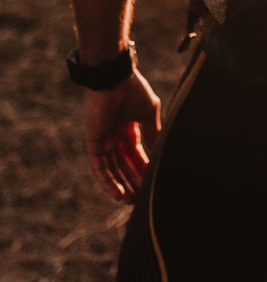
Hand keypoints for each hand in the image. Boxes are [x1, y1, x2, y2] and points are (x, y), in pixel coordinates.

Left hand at [84, 69, 161, 202]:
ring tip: (130, 201)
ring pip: (112, 170)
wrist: (115, 79)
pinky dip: (108, 181)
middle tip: (141, 199)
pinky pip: (100, 167)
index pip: (136, 154)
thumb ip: (152, 133)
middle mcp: (115, 136)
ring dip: (121, 185)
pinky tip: (118, 194)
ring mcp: (104, 140)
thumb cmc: (134, 91)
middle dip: (132, 181)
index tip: (152, 182)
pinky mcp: (94, 143)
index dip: (143, 168)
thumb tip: (157, 153)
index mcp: (129, 128)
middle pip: (124, 165)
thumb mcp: (149, 114)